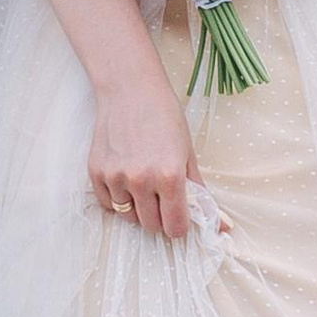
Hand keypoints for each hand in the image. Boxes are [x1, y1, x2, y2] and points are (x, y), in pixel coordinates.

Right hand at [88, 67, 198, 239]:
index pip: (175, 226)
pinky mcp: (96, 172)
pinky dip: (117, 199)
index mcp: (169, 176)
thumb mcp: (187, 152)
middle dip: (159, 218)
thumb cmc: (163, 116)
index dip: (180, 226)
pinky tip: (125, 180)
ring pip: (128, 217)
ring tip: (143, 184)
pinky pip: (108, 204)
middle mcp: (141, 180)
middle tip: (162, 198)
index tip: (179, 218)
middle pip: (151, 226)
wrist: (130, 89)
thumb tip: (220, 224)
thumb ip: (198, 190)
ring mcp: (115, 177)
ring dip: (138, 209)